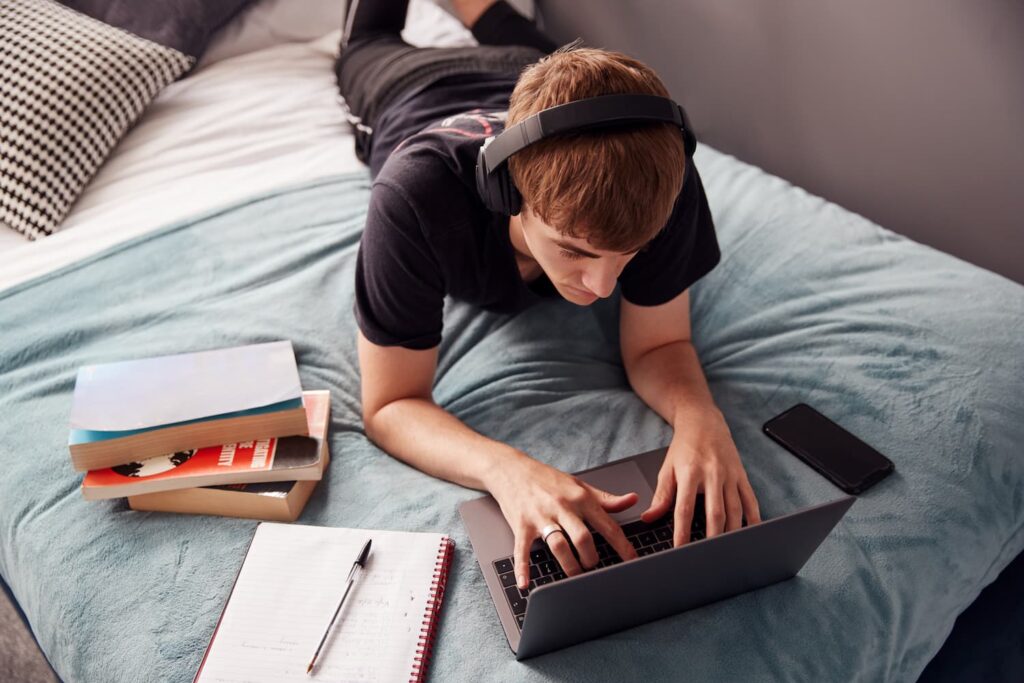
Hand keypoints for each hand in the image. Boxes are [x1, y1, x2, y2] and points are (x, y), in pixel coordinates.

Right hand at [488, 453, 639, 589]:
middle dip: (591, 558)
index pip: (607, 525)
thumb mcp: (580, 485)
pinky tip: (525, 583)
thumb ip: (606, 498)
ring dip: (569, 565)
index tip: (632, 561)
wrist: (512, 469)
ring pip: (558, 545)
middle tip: (593, 566)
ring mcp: (541, 516)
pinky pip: (523, 550)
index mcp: (580, 498)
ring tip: (575, 573)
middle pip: (583, 538)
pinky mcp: (521, 525)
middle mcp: (562, 506)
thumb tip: (633, 499)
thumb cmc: (548, 479)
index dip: (622, 545)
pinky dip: (523, 568)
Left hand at [640, 408, 760, 544]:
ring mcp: (730, 475)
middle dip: (711, 538)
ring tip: (727, 552)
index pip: (684, 509)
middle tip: (707, 558)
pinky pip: (750, 501)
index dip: (682, 532)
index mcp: (690, 473)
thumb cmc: (683, 449)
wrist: (704, 422)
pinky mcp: (742, 475)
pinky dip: (753, 519)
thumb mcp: (667, 469)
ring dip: (732, 533)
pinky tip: (750, 535)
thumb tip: (649, 518)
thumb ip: (661, 496)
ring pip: (735, 510)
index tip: (679, 551)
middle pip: (714, 512)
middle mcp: (712, 474)